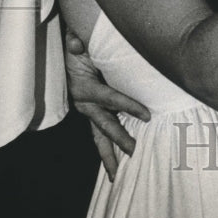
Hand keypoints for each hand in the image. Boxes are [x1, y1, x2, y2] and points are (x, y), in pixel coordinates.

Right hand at [65, 29, 150, 180]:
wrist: (70, 53)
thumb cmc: (78, 47)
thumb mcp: (76, 42)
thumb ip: (76, 42)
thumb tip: (77, 43)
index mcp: (84, 88)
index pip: (110, 99)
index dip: (128, 106)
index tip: (148, 116)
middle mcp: (85, 104)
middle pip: (104, 125)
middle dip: (119, 140)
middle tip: (135, 152)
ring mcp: (89, 111)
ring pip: (99, 136)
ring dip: (108, 155)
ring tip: (117, 175)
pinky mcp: (93, 113)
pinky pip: (101, 133)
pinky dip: (108, 147)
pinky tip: (117, 161)